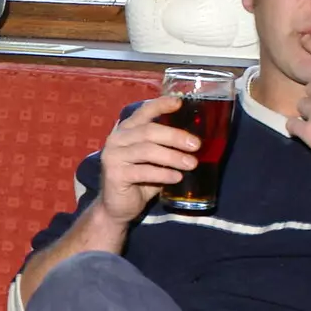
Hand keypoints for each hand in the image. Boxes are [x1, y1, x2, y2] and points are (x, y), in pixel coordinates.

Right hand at [96, 95, 200, 223]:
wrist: (117, 207)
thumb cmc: (140, 180)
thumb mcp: (154, 159)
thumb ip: (166, 147)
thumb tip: (196, 141)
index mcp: (127, 130)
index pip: (143, 111)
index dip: (161, 105)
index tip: (180, 103)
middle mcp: (117, 139)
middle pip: (149, 131)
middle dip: (176, 136)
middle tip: (196, 145)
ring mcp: (113, 156)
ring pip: (147, 150)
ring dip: (173, 156)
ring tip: (191, 164)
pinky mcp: (114, 174)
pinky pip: (143, 171)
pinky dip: (163, 173)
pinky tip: (177, 177)